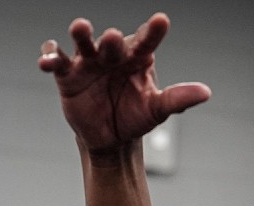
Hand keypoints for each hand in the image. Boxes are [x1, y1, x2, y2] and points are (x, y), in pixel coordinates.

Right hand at [38, 13, 209, 154]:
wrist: (111, 137)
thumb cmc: (136, 116)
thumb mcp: (158, 109)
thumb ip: (179, 99)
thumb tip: (206, 93)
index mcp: (138, 59)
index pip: (147, 41)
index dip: (154, 31)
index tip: (162, 21)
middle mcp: (113, 55)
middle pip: (113, 41)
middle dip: (113, 39)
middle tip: (115, 38)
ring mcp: (89, 62)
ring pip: (83, 42)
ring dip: (82, 34)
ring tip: (81, 27)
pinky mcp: (66, 74)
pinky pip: (56, 61)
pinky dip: (50, 57)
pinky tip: (47, 60)